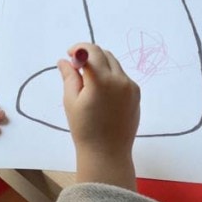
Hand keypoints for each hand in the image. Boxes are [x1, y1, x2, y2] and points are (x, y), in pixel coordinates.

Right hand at [57, 43, 139, 190]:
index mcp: (101, 80)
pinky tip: (102, 94)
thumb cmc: (84, 129)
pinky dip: (110, 77)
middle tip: (76, 70)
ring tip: (89, 84)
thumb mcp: (70, 101)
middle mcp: (120, 79)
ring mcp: (131, 87)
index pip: (92, 51)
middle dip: (90, 56)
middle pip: (105, 54)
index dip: (79, 48)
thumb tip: (64, 60)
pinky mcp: (136, 95)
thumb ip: (69, 76)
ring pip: (114, 65)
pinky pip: (122, 77)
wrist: (107, 153)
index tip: (70, 54)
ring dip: (101, 65)